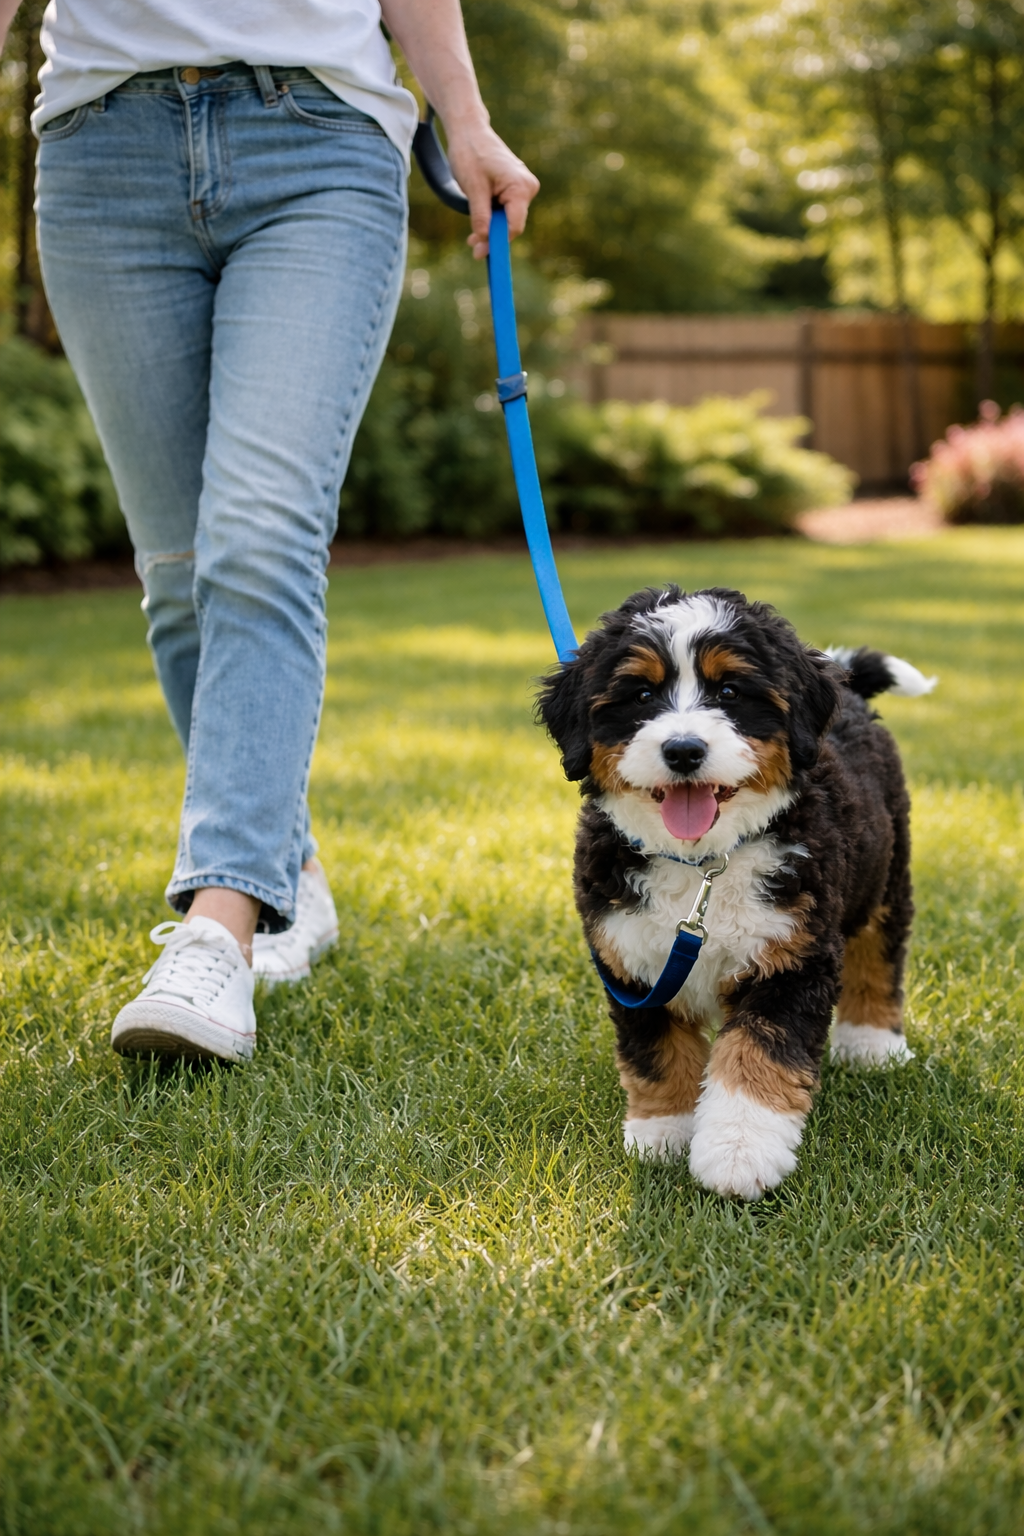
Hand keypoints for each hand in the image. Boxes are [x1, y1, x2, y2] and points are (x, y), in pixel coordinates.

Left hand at [444, 120, 539, 258]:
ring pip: (508, 219)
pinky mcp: (516, 187)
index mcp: (520, 186)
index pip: (514, 225)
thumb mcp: (473, 188)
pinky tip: (479, 221)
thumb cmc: (470, 153)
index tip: (481, 254)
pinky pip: (506, 210)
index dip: (498, 241)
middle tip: (471, 246)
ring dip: (491, 228)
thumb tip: (484, 241)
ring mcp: (523, 187)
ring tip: (472, 236)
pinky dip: (492, 218)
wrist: (469, 130)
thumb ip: (480, 216)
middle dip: (492, 236)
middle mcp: (527, 187)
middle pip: (511, 224)